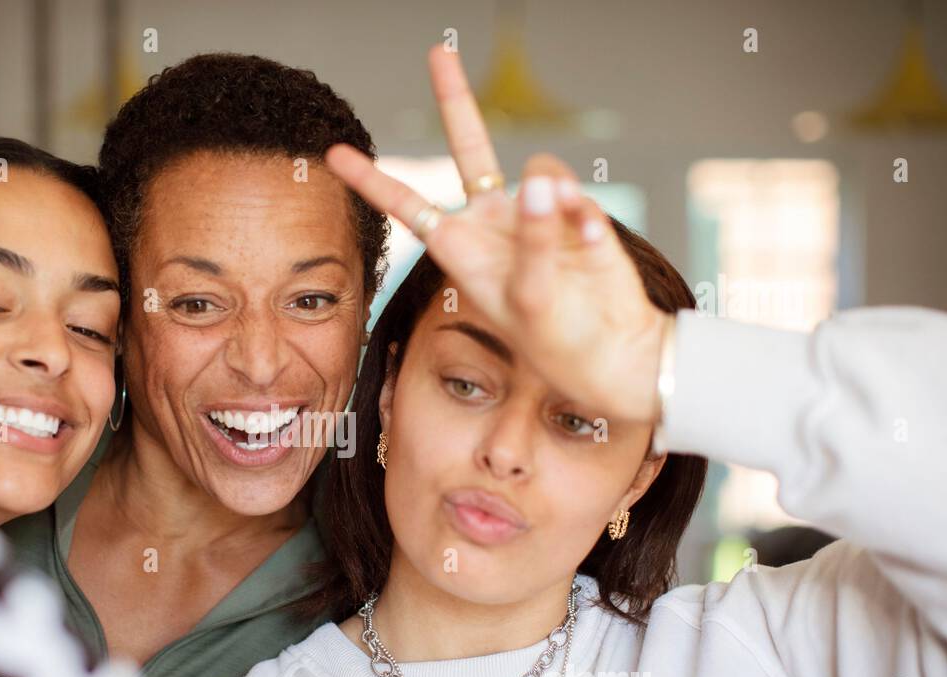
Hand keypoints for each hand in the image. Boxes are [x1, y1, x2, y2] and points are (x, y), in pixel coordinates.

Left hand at [325, 45, 669, 424]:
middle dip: (456, 98)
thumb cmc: (559, 341)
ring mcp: (538, 214)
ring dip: (553, 199)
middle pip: (471, 147)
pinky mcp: (580, 213)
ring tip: (568, 233)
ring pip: (543, 170)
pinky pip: (580, 196)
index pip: (409, 206)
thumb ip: (534, 240)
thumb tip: (544, 179)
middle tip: (439, 52)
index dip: (372, 179)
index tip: (332, 153)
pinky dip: (586, 222)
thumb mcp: (532, 300)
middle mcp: (495, 223)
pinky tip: (591, 251)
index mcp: (463, 249)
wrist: (614, 354)